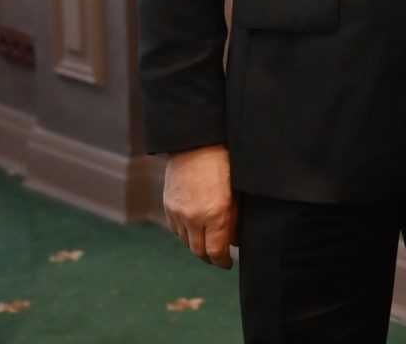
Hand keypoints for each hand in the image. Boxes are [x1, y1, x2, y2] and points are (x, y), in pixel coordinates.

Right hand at [163, 144, 237, 268]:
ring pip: (185, 241)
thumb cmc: (224, 163)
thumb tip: (234, 242)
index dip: (222, 262)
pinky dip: (185, 233)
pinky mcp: (168, 204)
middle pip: (198, 251)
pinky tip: (194, 228)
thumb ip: (235, 220)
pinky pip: (175, 228)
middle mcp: (193, 217)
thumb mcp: (237, 192)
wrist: (196, 142)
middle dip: (209, 257)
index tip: (228, 264)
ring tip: (207, 243)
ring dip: (196, 245)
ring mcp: (178, 212)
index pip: (215, 252)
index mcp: (215, 215)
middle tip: (218, 257)